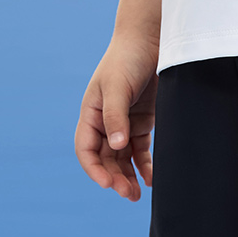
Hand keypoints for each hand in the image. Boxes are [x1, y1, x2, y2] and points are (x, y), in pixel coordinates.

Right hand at [75, 43, 158, 200]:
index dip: (94, 169)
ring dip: (128, 178)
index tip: (107, 183)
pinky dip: (144, 167)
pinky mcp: (141, 125)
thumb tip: (115, 146)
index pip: (86, 149)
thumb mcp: (116, 87)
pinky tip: (151, 180)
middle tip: (129, 194)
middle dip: (114, 178)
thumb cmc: (127, 59)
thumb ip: (115, 116)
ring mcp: (123, 125)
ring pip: (122, 160)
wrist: (151, 41)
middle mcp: (105, 123)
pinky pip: (140, 153)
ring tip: (137, 195)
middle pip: (105, 159)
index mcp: (91, 114)